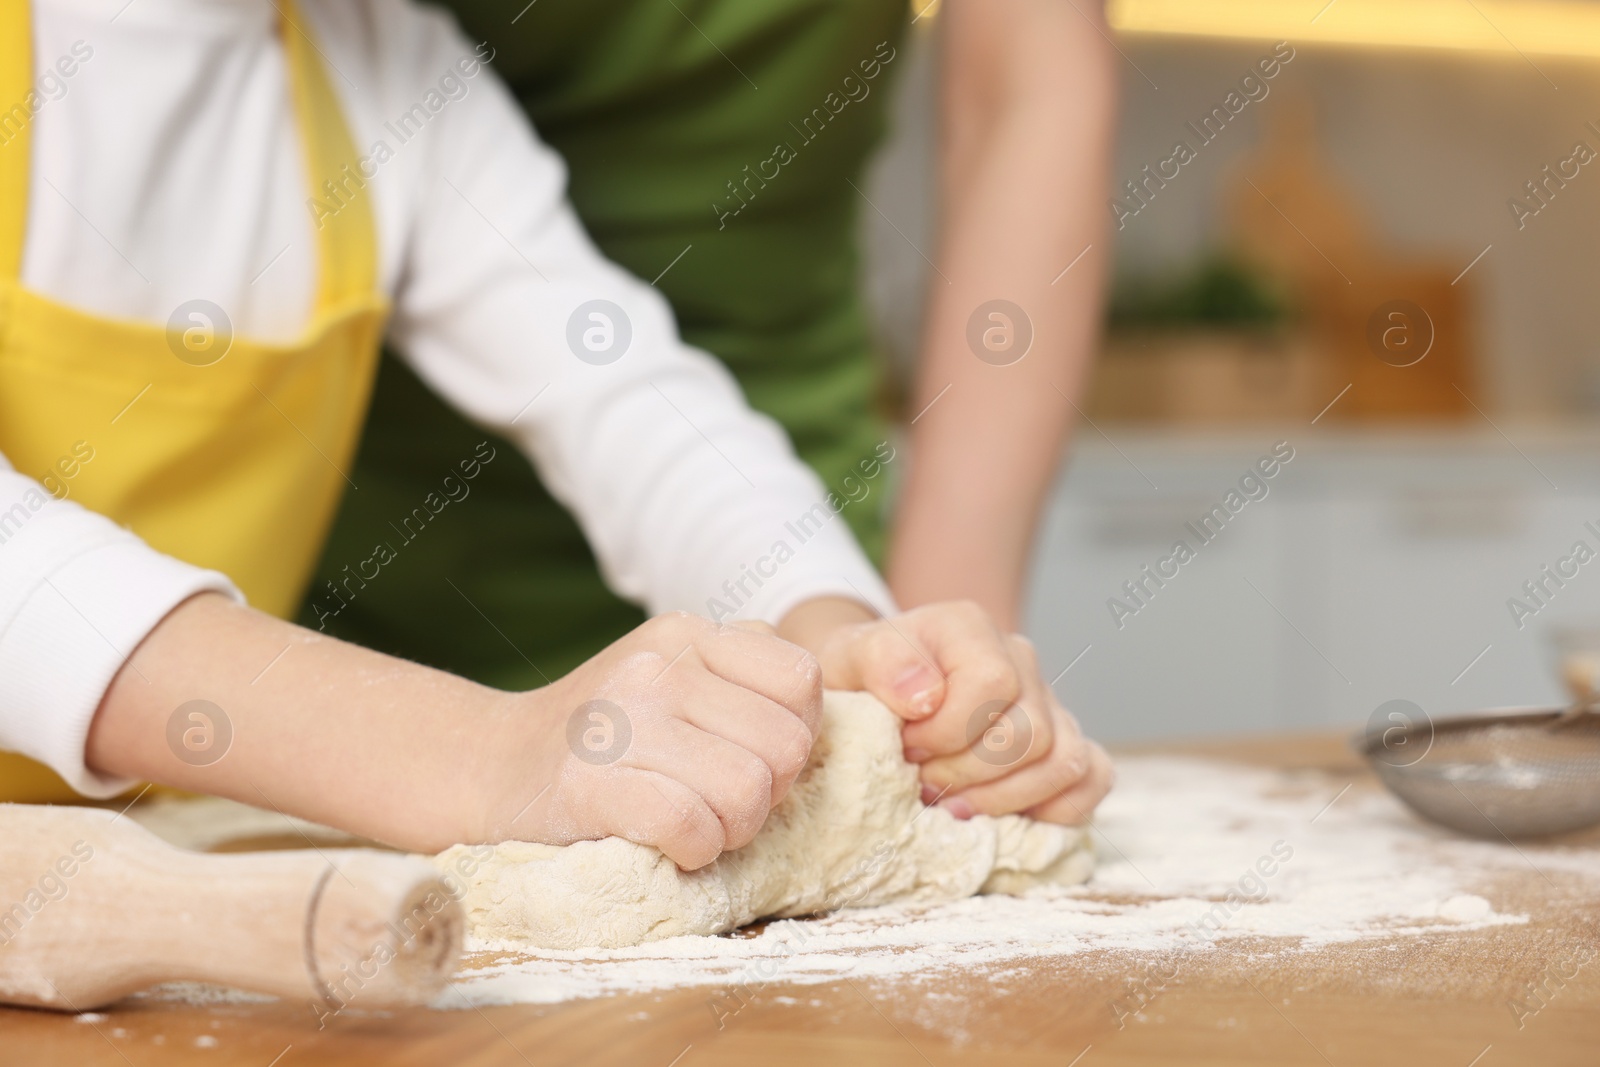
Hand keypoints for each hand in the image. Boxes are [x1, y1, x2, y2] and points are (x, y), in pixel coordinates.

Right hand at [475, 613, 820, 869]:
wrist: (488, 769)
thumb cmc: (604, 738)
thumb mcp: (674, 678)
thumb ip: (745, 680)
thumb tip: (831, 718)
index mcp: (688, 632)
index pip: (804, 682)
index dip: (792, 736)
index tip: (748, 756)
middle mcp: (658, 663)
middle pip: (788, 747)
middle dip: (767, 794)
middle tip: (718, 803)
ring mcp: (621, 718)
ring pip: (749, 793)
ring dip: (730, 830)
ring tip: (691, 823)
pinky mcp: (591, 783)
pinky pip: (693, 828)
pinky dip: (693, 852)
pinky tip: (667, 844)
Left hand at [798, 599, 1112, 823]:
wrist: (875, 692)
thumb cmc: (863, 681)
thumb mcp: (847, 659)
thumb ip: (879, 662)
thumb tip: (926, 695)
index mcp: (969, 627)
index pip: (991, 684)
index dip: (947, 732)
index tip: (905, 747)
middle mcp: (1019, 658)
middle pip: (1029, 732)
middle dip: (968, 773)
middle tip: (921, 781)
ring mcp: (1049, 702)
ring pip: (1062, 762)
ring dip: (1002, 799)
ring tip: (951, 803)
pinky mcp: (1065, 743)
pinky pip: (1092, 779)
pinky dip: (1054, 809)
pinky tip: (1000, 816)